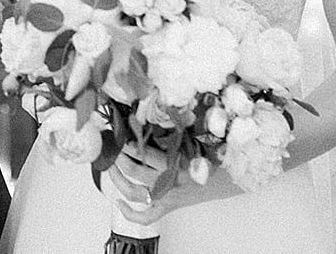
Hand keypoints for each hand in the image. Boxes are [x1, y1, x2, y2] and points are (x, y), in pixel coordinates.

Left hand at [105, 143, 239, 225]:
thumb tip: (145, 119)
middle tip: (110, 147)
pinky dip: (130, 213)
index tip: (118, 134)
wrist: (226, 180)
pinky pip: (146, 217)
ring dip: (117, 179)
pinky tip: (119, 203)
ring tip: (109, 166)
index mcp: (176, 164)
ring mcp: (167, 197)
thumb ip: (170, 135)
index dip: (128, 144)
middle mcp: (169, 182)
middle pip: (135, 171)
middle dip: (118, 157)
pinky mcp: (167, 208)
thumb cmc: (209, 158)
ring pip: (134, 192)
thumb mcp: (191, 142)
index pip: (145, 154)